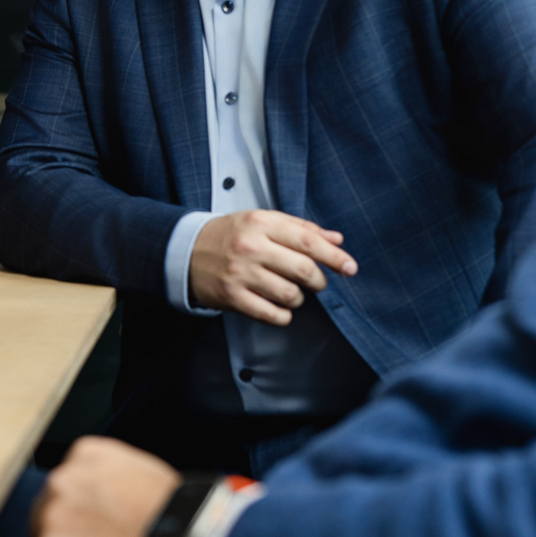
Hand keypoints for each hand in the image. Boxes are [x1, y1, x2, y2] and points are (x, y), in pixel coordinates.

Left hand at [29, 437, 180, 536]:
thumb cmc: (176, 516)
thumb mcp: (141, 471)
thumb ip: (109, 479)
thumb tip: (102, 500)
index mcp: (84, 455)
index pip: (63, 490)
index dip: (80, 518)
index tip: (95, 533)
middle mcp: (61, 480)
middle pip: (45, 520)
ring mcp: (51, 517)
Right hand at [189, 209, 356, 324]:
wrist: (186, 251)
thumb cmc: (230, 235)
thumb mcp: (262, 221)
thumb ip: (300, 228)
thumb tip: (336, 239)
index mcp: (261, 223)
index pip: (308, 241)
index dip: (335, 257)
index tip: (350, 267)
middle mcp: (251, 247)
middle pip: (304, 270)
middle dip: (319, 280)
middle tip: (316, 281)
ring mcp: (241, 274)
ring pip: (291, 295)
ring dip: (299, 298)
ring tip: (290, 292)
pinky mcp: (232, 298)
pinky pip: (273, 315)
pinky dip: (283, 315)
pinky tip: (277, 307)